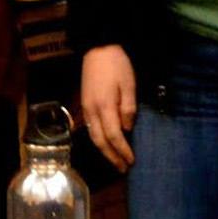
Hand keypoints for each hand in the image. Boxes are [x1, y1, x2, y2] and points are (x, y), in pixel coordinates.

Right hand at [79, 44, 136, 171]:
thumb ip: (128, 108)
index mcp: (104, 106)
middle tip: (123, 169)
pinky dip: (99, 140)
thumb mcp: (128, 85)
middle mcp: (92, 110)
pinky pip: (91, 128)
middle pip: (100, 141)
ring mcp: (86, 107)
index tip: (132, 161)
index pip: (114, 136)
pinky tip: (106, 144)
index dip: (123, 151)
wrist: (98, 48)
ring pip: (93, 136)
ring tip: (115, 161)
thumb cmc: (117, 66)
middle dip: (112, 157)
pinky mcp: (85, 104)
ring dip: (104, 151)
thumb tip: (127, 129)